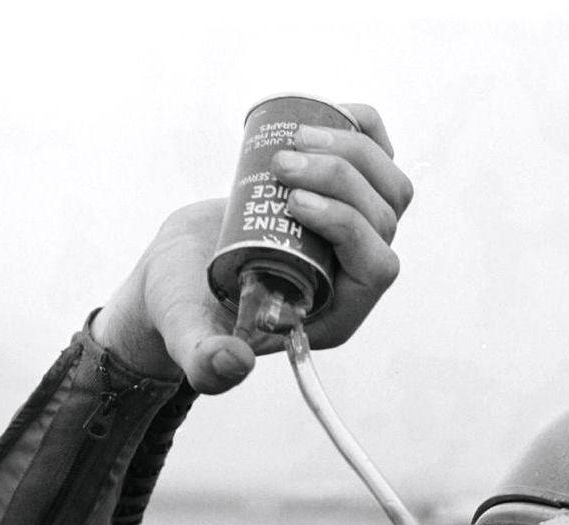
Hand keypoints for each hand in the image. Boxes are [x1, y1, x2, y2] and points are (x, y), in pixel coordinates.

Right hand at [92, 103, 411, 393]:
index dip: (349, 227)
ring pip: (388, 186)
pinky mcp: (342, 196)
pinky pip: (378, 156)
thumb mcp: (189, 338)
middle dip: (341, 178)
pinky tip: (323, 116)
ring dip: (352, 150)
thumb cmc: (186, 309)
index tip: (292, 201)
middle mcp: (354, 275)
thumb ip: (206, 363)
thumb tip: (235, 363)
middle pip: (384, 218)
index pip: (375, 268)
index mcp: (336, 313)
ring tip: (289, 140)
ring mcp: (353, 232)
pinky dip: (363, 128)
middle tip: (278, 164)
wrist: (179, 270)